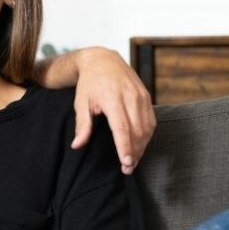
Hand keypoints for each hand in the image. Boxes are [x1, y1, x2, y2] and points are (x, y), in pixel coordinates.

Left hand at [70, 48, 155, 174]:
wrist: (104, 60)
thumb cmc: (90, 83)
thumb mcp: (81, 103)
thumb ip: (82, 125)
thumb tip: (77, 146)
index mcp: (113, 99)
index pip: (122, 128)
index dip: (125, 147)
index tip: (126, 162)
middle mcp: (131, 97)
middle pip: (137, 131)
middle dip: (135, 152)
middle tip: (128, 169)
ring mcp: (141, 97)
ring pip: (147, 128)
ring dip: (142, 146)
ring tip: (133, 161)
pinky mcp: (147, 97)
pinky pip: (151, 121)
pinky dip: (147, 135)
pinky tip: (140, 145)